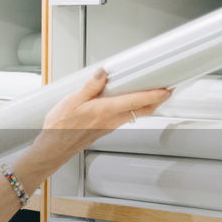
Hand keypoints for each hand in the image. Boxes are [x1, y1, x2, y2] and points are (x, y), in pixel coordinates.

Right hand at [31, 68, 171, 164]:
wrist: (54, 147)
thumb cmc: (60, 127)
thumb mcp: (71, 101)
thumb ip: (89, 87)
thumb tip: (102, 74)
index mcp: (105, 110)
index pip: (136, 101)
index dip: (154, 95)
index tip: (166, 89)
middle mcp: (111, 119)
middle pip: (142, 110)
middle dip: (157, 101)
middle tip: (167, 91)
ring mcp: (110, 126)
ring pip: (136, 115)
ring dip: (147, 105)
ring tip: (152, 95)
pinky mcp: (105, 129)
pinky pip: (125, 118)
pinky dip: (134, 110)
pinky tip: (128, 104)